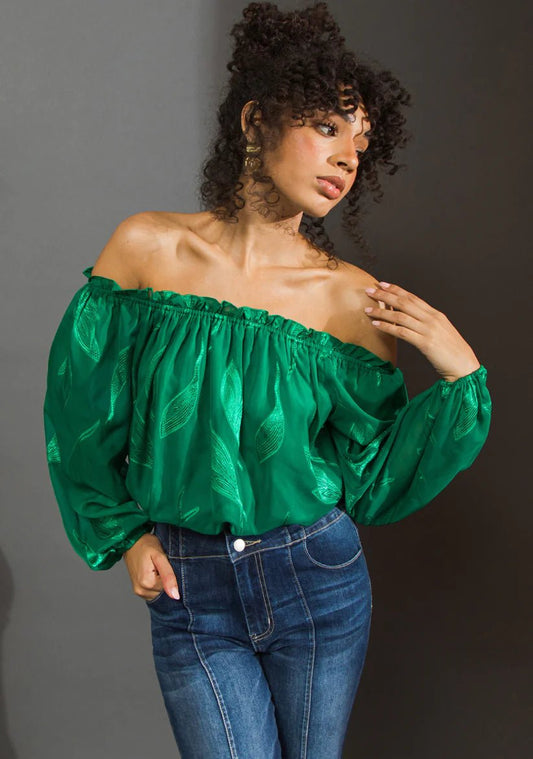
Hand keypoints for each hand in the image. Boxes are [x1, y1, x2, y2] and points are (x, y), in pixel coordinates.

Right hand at [123, 532, 179, 600]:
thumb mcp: (160, 557)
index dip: (170, 576)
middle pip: (164, 591)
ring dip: (161, 581)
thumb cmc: (146, 545)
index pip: (169, 588)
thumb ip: (168, 576)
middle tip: (160, 565)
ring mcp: (139, 591)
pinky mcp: (138, 590)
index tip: (164, 565)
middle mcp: (141, 590)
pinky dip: (156, 583)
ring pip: (159, 592)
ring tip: (156, 568)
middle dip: (165, 579)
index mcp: (147, 584)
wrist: (132, 541)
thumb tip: (175, 596)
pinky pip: (153, 591)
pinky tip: (153, 572)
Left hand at [363, 281, 480, 381]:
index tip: (382, 284)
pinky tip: (376, 324)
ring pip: (401, 316)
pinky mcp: (425, 343)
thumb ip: (426, 324)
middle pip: (405, 303)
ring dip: (382, 311)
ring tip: (367, 309)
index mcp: (436, 314)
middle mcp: (432, 319)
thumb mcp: (440, 332)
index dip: (396, 290)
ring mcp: (429, 330)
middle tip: (369, 290)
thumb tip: (410, 320)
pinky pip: (402, 332)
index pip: (412, 298)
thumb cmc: (451, 352)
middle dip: (385, 295)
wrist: (464, 366)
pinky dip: (387, 327)